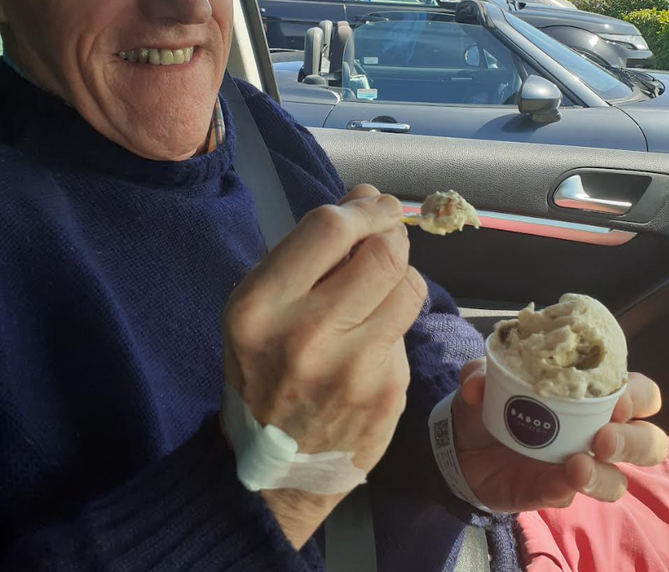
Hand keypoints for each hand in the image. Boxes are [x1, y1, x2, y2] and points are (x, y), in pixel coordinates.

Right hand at [222, 184, 427, 546]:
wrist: (273, 471)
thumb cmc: (263, 372)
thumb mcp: (260, 307)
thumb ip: (308, 250)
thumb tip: (366, 197)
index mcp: (260, 305)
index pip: (328, 229)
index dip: (364, 208)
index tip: (375, 204)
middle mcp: (305, 335)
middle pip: (383, 252)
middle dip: (392, 232)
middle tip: (387, 233)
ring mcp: (351, 367)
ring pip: (409, 285)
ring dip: (402, 272)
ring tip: (381, 283)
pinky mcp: (386, 391)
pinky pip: (409, 326)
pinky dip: (398, 316)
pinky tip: (376, 331)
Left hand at [451, 360, 667, 512]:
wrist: (461, 445)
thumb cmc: (490, 402)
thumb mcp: (481, 379)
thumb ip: (480, 373)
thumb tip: (478, 384)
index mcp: (590, 395)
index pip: (638, 392)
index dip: (637, 394)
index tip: (616, 396)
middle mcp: (596, 433)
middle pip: (647, 442)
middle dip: (634, 441)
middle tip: (604, 438)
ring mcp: (580, 466)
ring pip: (618, 481)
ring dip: (604, 475)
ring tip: (579, 465)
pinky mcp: (555, 491)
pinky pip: (570, 495)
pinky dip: (564, 487)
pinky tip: (555, 480)